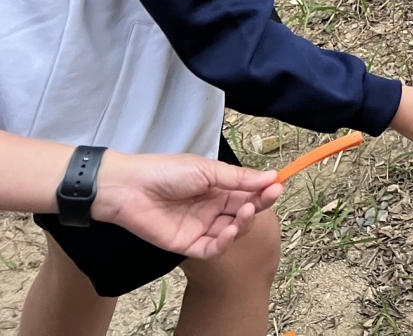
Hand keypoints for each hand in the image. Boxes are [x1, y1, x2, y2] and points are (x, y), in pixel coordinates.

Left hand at [91, 151, 281, 259]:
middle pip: (244, 212)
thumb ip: (238, 178)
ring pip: (232, 231)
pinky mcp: (188, 244)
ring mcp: (201, 227)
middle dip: (258, 206)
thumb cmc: (166, 172)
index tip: (278, 186)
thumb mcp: (207, 170)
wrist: (128, 188)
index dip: (264, 190)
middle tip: (266, 198)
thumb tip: (270, 176)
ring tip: (244, 213)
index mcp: (218, 187)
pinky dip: (225, 242)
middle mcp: (213, 208)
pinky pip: (213, 248)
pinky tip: (230, 231)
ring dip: (243, 224)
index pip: (248, 192)